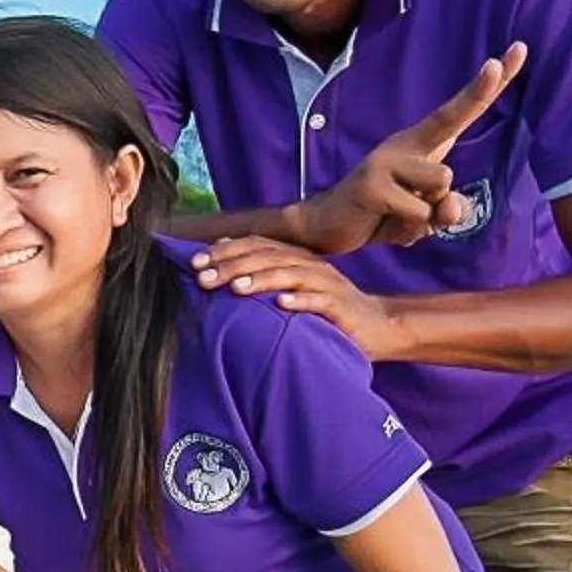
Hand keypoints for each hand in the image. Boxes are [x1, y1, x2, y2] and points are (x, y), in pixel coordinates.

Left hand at [190, 240, 404, 357]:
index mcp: (294, 259)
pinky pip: (319, 301)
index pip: (256, 246)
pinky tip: (280, 306)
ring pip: (290, 275)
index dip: (225, 251)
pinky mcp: (341, 306)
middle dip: (233, 265)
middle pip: (267, 257)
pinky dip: (300, 302)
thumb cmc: (326, 311)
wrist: (377, 326)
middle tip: (204, 277)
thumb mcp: (291, 289)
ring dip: (261, 280)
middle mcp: (309, 265)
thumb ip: (262, 275)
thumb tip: (223, 259)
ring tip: (235, 288)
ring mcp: (326, 284)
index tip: (194, 262)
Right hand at [290, 45, 525, 253]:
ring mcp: (386, 160)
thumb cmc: (384, 214)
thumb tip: (450, 208)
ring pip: (442, 182)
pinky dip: (410, 228)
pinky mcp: (372, 184)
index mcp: (422, 145)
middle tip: (495, 64)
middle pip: (450, 118)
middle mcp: (405, 144)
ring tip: (401, 214)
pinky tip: (384, 222)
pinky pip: (418, 212)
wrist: (326, 225)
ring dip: (430, 211)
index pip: (460, 111)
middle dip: (478, 92)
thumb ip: (447, 211)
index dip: (487, 86)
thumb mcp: (425, 217)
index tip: (517, 50)